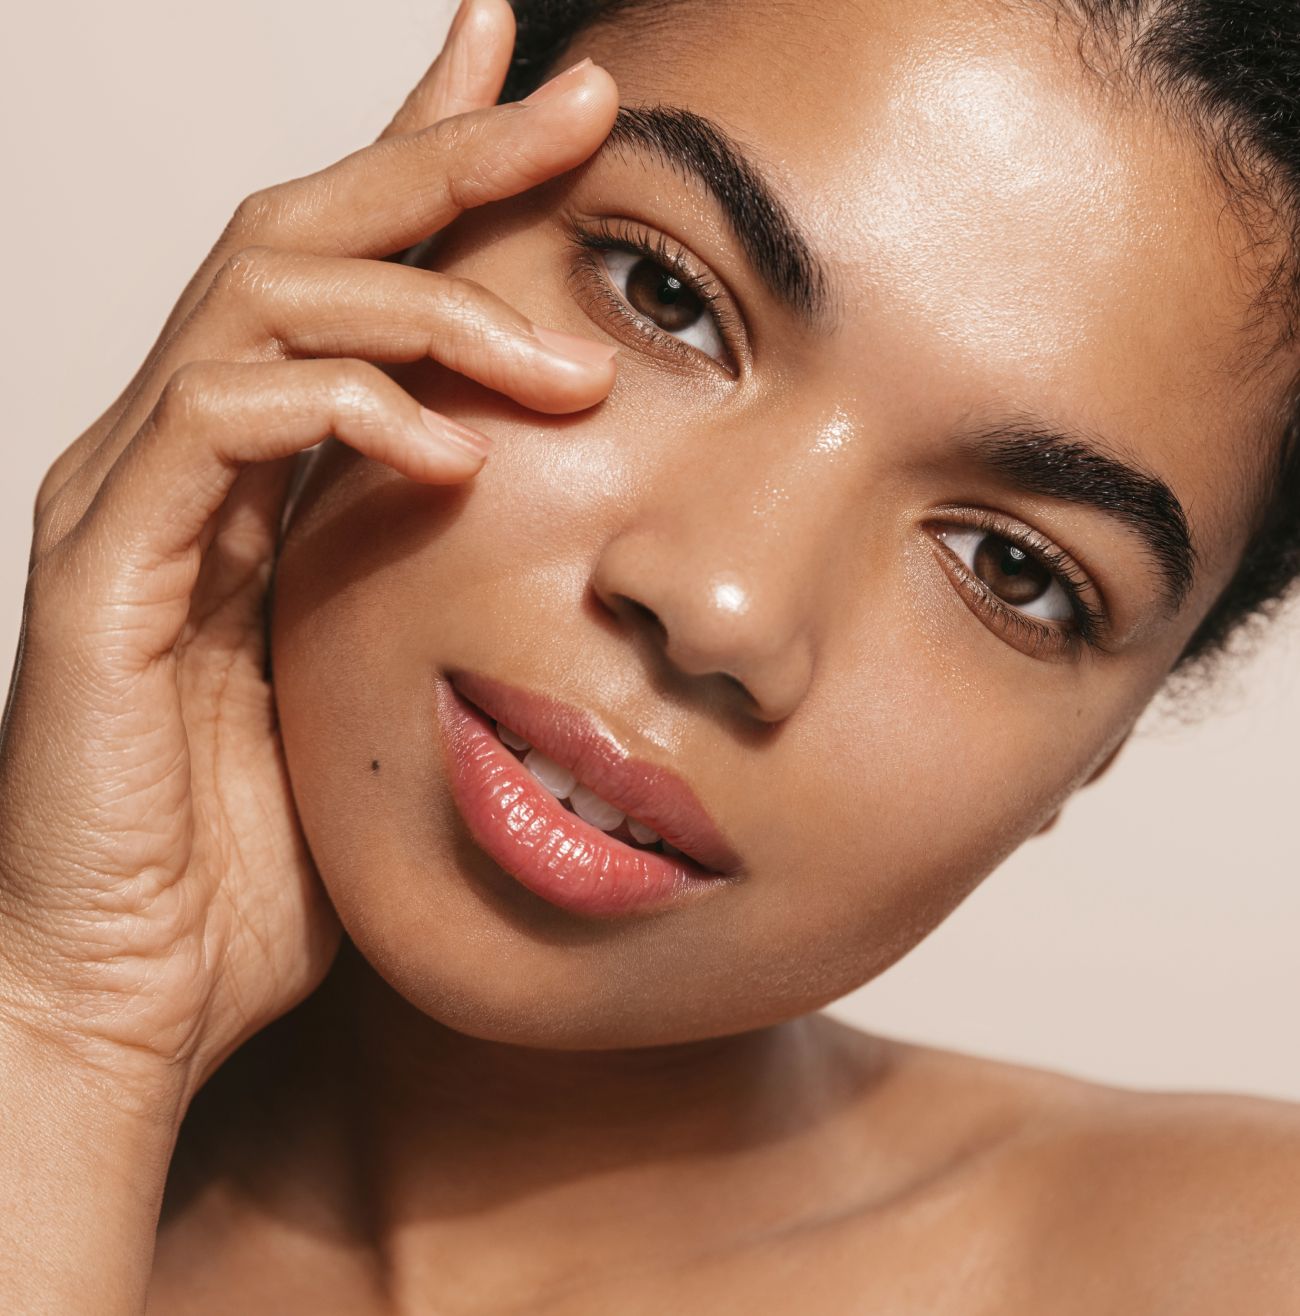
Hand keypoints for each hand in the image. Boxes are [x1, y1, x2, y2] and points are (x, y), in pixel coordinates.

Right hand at [0, 0, 618, 1111]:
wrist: (131, 991)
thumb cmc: (259, 857)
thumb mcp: (377, 685)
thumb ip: (427, 584)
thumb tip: (543, 525)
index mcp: (256, 474)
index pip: (352, 278)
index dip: (441, 168)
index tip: (554, 106)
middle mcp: (183, 455)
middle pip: (307, 238)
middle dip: (445, 160)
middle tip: (580, 108)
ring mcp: (133, 500)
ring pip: (261, 303)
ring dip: (424, 306)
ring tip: (559, 363)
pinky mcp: (102, 573)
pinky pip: (216, 433)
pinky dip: (339, 415)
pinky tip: (448, 452)